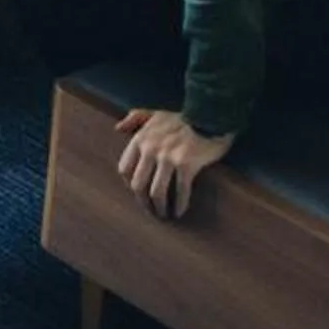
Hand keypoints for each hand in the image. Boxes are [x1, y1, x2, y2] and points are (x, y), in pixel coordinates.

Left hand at [114, 107, 231, 219]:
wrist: (211, 114)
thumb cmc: (183, 117)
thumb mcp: (156, 113)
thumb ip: (135, 118)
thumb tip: (117, 128)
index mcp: (141, 139)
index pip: (125, 169)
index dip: (129, 184)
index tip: (138, 192)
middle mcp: (151, 149)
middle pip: (138, 185)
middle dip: (142, 202)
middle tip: (150, 210)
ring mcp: (168, 158)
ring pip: (157, 192)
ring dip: (159, 208)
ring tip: (164, 215)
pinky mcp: (187, 165)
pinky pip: (181, 191)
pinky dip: (179, 205)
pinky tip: (179, 212)